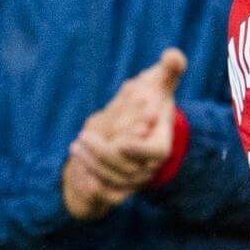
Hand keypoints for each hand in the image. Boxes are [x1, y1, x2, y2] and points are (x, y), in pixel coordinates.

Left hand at [61, 49, 186, 220]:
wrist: (144, 130)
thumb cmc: (151, 102)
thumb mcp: (159, 84)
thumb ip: (169, 70)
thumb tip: (173, 55)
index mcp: (162, 142)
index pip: (155, 152)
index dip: (138, 149)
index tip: (120, 141)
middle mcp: (152, 165)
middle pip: (128, 168)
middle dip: (103, 154)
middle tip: (82, 137)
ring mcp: (137, 178)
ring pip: (115, 181)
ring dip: (93, 165)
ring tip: (76, 145)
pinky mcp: (123, 187)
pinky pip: (108, 194)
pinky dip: (93, 186)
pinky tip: (78, 170)